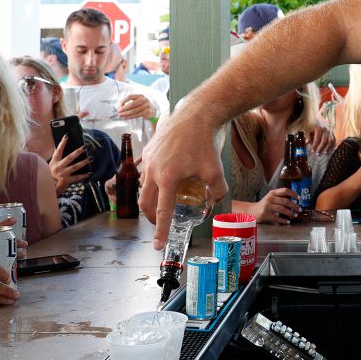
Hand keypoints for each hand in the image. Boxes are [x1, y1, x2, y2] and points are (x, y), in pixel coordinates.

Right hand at [49, 135, 90, 194]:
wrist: (45, 186)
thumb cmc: (50, 172)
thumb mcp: (51, 164)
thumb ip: (57, 156)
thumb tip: (62, 145)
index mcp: (54, 161)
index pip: (58, 150)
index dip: (62, 143)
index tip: (67, 136)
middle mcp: (58, 167)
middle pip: (69, 158)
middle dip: (77, 152)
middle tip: (85, 147)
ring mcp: (63, 174)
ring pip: (75, 167)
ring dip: (83, 162)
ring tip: (91, 158)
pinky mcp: (67, 180)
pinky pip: (77, 177)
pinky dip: (84, 176)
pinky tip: (90, 173)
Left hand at [117, 94, 153, 120]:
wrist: (153, 111)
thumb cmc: (142, 106)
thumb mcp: (138, 101)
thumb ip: (130, 102)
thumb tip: (120, 107)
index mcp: (140, 96)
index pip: (130, 97)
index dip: (123, 101)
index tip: (119, 105)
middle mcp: (144, 100)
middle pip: (132, 104)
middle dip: (124, 108)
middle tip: (119, 111)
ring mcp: (146, 106)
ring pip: (134, 111)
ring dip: (126, 113)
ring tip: (121, 115)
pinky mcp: (147, 112)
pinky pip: (137, 115)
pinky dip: (130, 117)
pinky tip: (126, 118)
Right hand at [141, 119, 227, 249]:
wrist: (194, 115)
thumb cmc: (204, 143)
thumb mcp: (215, 171)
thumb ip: (216, 191)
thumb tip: (213, 203)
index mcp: (167, 179)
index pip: (162, 211)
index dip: (160, 230)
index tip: (158, 244)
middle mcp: (153, 171)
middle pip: (145, 203)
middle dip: (151, 217)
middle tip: (160, 223)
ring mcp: (148, 159)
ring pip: (143, 186)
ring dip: (151, 198)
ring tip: (164, 200)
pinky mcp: (148, 150)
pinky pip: (146, 171)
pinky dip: (152, 180)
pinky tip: (164, 178)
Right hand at [251, 188, 300, 224]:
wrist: (251, 211)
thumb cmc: (264, 205)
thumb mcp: (271, 198)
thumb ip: (280, 197)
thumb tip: (294, 200)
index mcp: (272, 193)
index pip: (285, 190)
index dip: (293, 194)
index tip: (299, 198)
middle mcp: (270, 198)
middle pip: (285, 201)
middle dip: (294, 206)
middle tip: (299, 209)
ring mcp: (267, 206)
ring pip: (282, 209)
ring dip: (290, 213)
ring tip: (294, 215)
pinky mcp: (265, 214)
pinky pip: (277, 218)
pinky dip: (283, 220)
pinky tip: (287, 222)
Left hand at [305, 124, 335, 153]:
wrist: (321, 121)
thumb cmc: (314, 127)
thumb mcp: (310, 130)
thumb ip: (308, 136)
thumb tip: (306, 142)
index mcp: (319, 129)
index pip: (317, 139)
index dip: (314, 146)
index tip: (312, 151)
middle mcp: (325, 130)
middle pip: (324, 141)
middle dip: (320, 148)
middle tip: (317, 153)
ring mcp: (330, 131)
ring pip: (330, 141)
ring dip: (327, 148)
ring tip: (324, 152)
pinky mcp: (333, 133)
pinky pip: (334, 139)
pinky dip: (333, 145)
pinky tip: (332, 149)